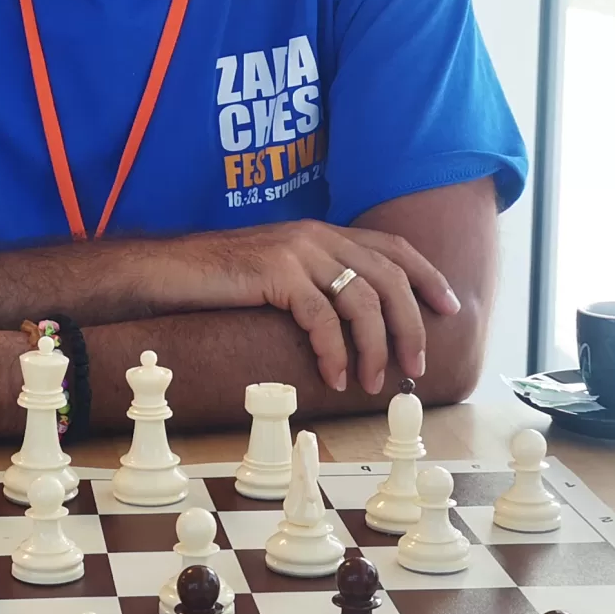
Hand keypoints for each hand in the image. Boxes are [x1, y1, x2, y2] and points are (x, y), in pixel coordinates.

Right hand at [156, 221, 459, 393]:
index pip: (392, 247)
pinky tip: (336, 376)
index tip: (449, 307)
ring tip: (374, 381)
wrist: (166, 271)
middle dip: (410, 324)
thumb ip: (313, 282)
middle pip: (388, 277)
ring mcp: (297, 251)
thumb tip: (351, 320)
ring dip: (375, 347)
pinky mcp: (276, 272)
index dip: (427, 275)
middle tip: (416, 364)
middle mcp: (316, 235)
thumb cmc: (218, 282)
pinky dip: (335, 352)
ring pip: (362, 299)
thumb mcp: (277, 274)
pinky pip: (321, 317)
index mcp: (321, 232)